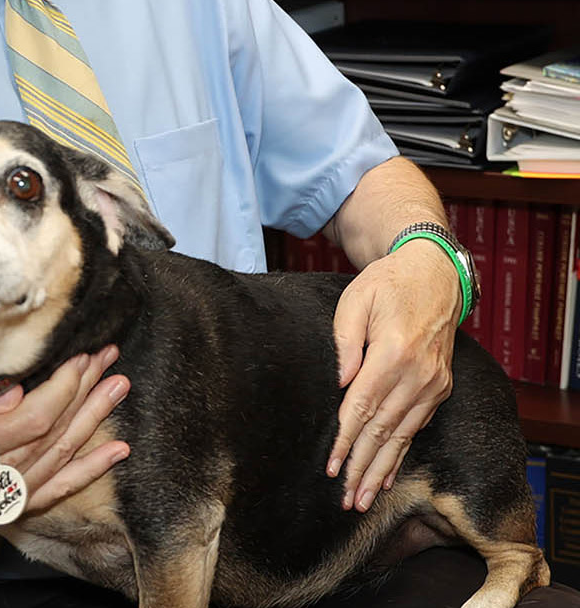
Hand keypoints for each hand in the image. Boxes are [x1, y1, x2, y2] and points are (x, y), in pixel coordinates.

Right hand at [0, 347, 129, 509]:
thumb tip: (11, 390)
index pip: (27, 421)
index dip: (61, 389)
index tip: (81, 356)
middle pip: (50, 437)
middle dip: (85, 393)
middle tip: (109, 359)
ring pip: (57, 459)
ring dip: (93, 422)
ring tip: (118, 386)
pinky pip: (53, 489)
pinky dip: (87, 470)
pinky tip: (114, 451)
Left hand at [325, 240, 458, 511]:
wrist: (432, 273)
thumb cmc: (386, 283)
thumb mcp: (355, 301)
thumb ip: (345, 343)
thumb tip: (340, 385)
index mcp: (394, 353)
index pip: (363, 407)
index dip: (345, 441)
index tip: (331, 468)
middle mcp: (419, 375)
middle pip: (384, 431)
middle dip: (363, 468)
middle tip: (346, 499)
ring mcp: (434, 383)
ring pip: (403, 436)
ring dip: (382, 470)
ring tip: (364, 499)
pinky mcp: (441, 387)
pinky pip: (418, 427)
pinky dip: (402, 453)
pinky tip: (388, 475)